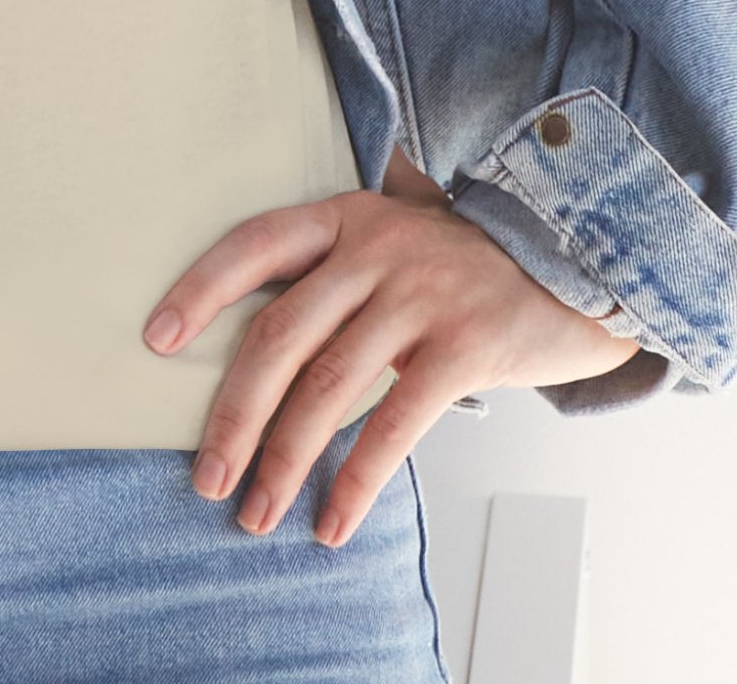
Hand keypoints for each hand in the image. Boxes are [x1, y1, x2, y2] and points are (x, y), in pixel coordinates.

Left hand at [139, 146, 640, 547]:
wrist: (580, 258)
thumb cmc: (466, 261)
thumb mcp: (393, 236)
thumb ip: (334, 269)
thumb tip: (253, 340)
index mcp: (343, 218)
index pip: (252, 246)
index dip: (200, 291)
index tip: (155, 340)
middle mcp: (374, 249)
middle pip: (280, 336)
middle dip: (235, 414)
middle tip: (205, 475)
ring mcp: (420, 295)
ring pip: (328, 387)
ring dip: (285, 459)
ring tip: (256, 510)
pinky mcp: (464, 345)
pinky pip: (394, 423)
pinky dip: (357, 479)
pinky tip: (332, 519)